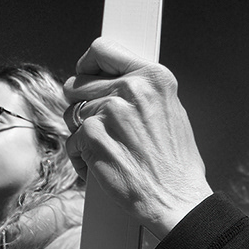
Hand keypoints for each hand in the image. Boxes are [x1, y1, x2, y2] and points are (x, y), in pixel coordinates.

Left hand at [65, 37, 213, 239]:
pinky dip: (81, 157)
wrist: (176, 199)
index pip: (102, 49)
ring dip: (83, 133)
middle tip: (101, 125)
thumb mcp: (170, 110)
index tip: (87, 77)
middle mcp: (132, 88)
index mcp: (154, 77)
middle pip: (78, 83)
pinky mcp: (92, 136)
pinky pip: (71, 141)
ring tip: (108, 149)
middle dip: (82, 104)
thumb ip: (141, 89)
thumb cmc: (175, 163)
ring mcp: (110, 111)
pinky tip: (103, 164)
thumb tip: (110, 81)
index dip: (88, 65)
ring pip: (72, 114)